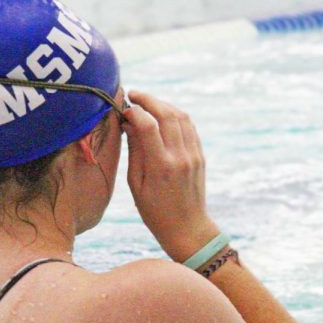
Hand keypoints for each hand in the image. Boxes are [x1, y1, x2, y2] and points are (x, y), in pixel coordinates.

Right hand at [122, 90, 220, 262]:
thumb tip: (129, 123)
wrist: (187, 227)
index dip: (134, 111)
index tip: (123, 110)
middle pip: (167, 114)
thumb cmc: (154, 211)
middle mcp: (180, 157)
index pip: (148, 125)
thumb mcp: (135, 184)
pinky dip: (175, 114)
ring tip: (147, 103)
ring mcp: (193, 155)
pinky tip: (162, 115)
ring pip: (181, 116)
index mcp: (161, 167)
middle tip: (133, 95)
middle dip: (148, 99)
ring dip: (163, 104)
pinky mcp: (199, 155)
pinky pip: (189, 126)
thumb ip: (134, 151)